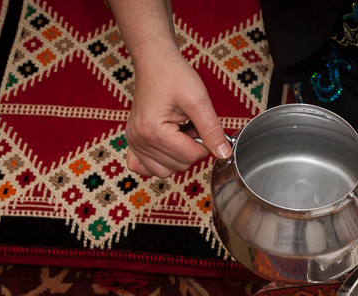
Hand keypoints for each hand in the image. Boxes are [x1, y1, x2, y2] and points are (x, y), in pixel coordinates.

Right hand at [125, 52, 231, 177]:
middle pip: (179, 165)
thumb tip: (224, 154)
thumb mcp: (198, 100)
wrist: (155, 61)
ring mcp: (134, 142)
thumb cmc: (173, 74)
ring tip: (178, 132)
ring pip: (165, 170)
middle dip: (190, 149)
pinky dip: (159, 162)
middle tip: (188, 124)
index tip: (199, 125)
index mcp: (152, 131)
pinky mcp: (133, 141)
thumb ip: (212, 130)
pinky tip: (166, 147)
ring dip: (177, 156)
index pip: (189, 157)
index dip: (203, 144)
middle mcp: (139, 140)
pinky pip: (145, 167)